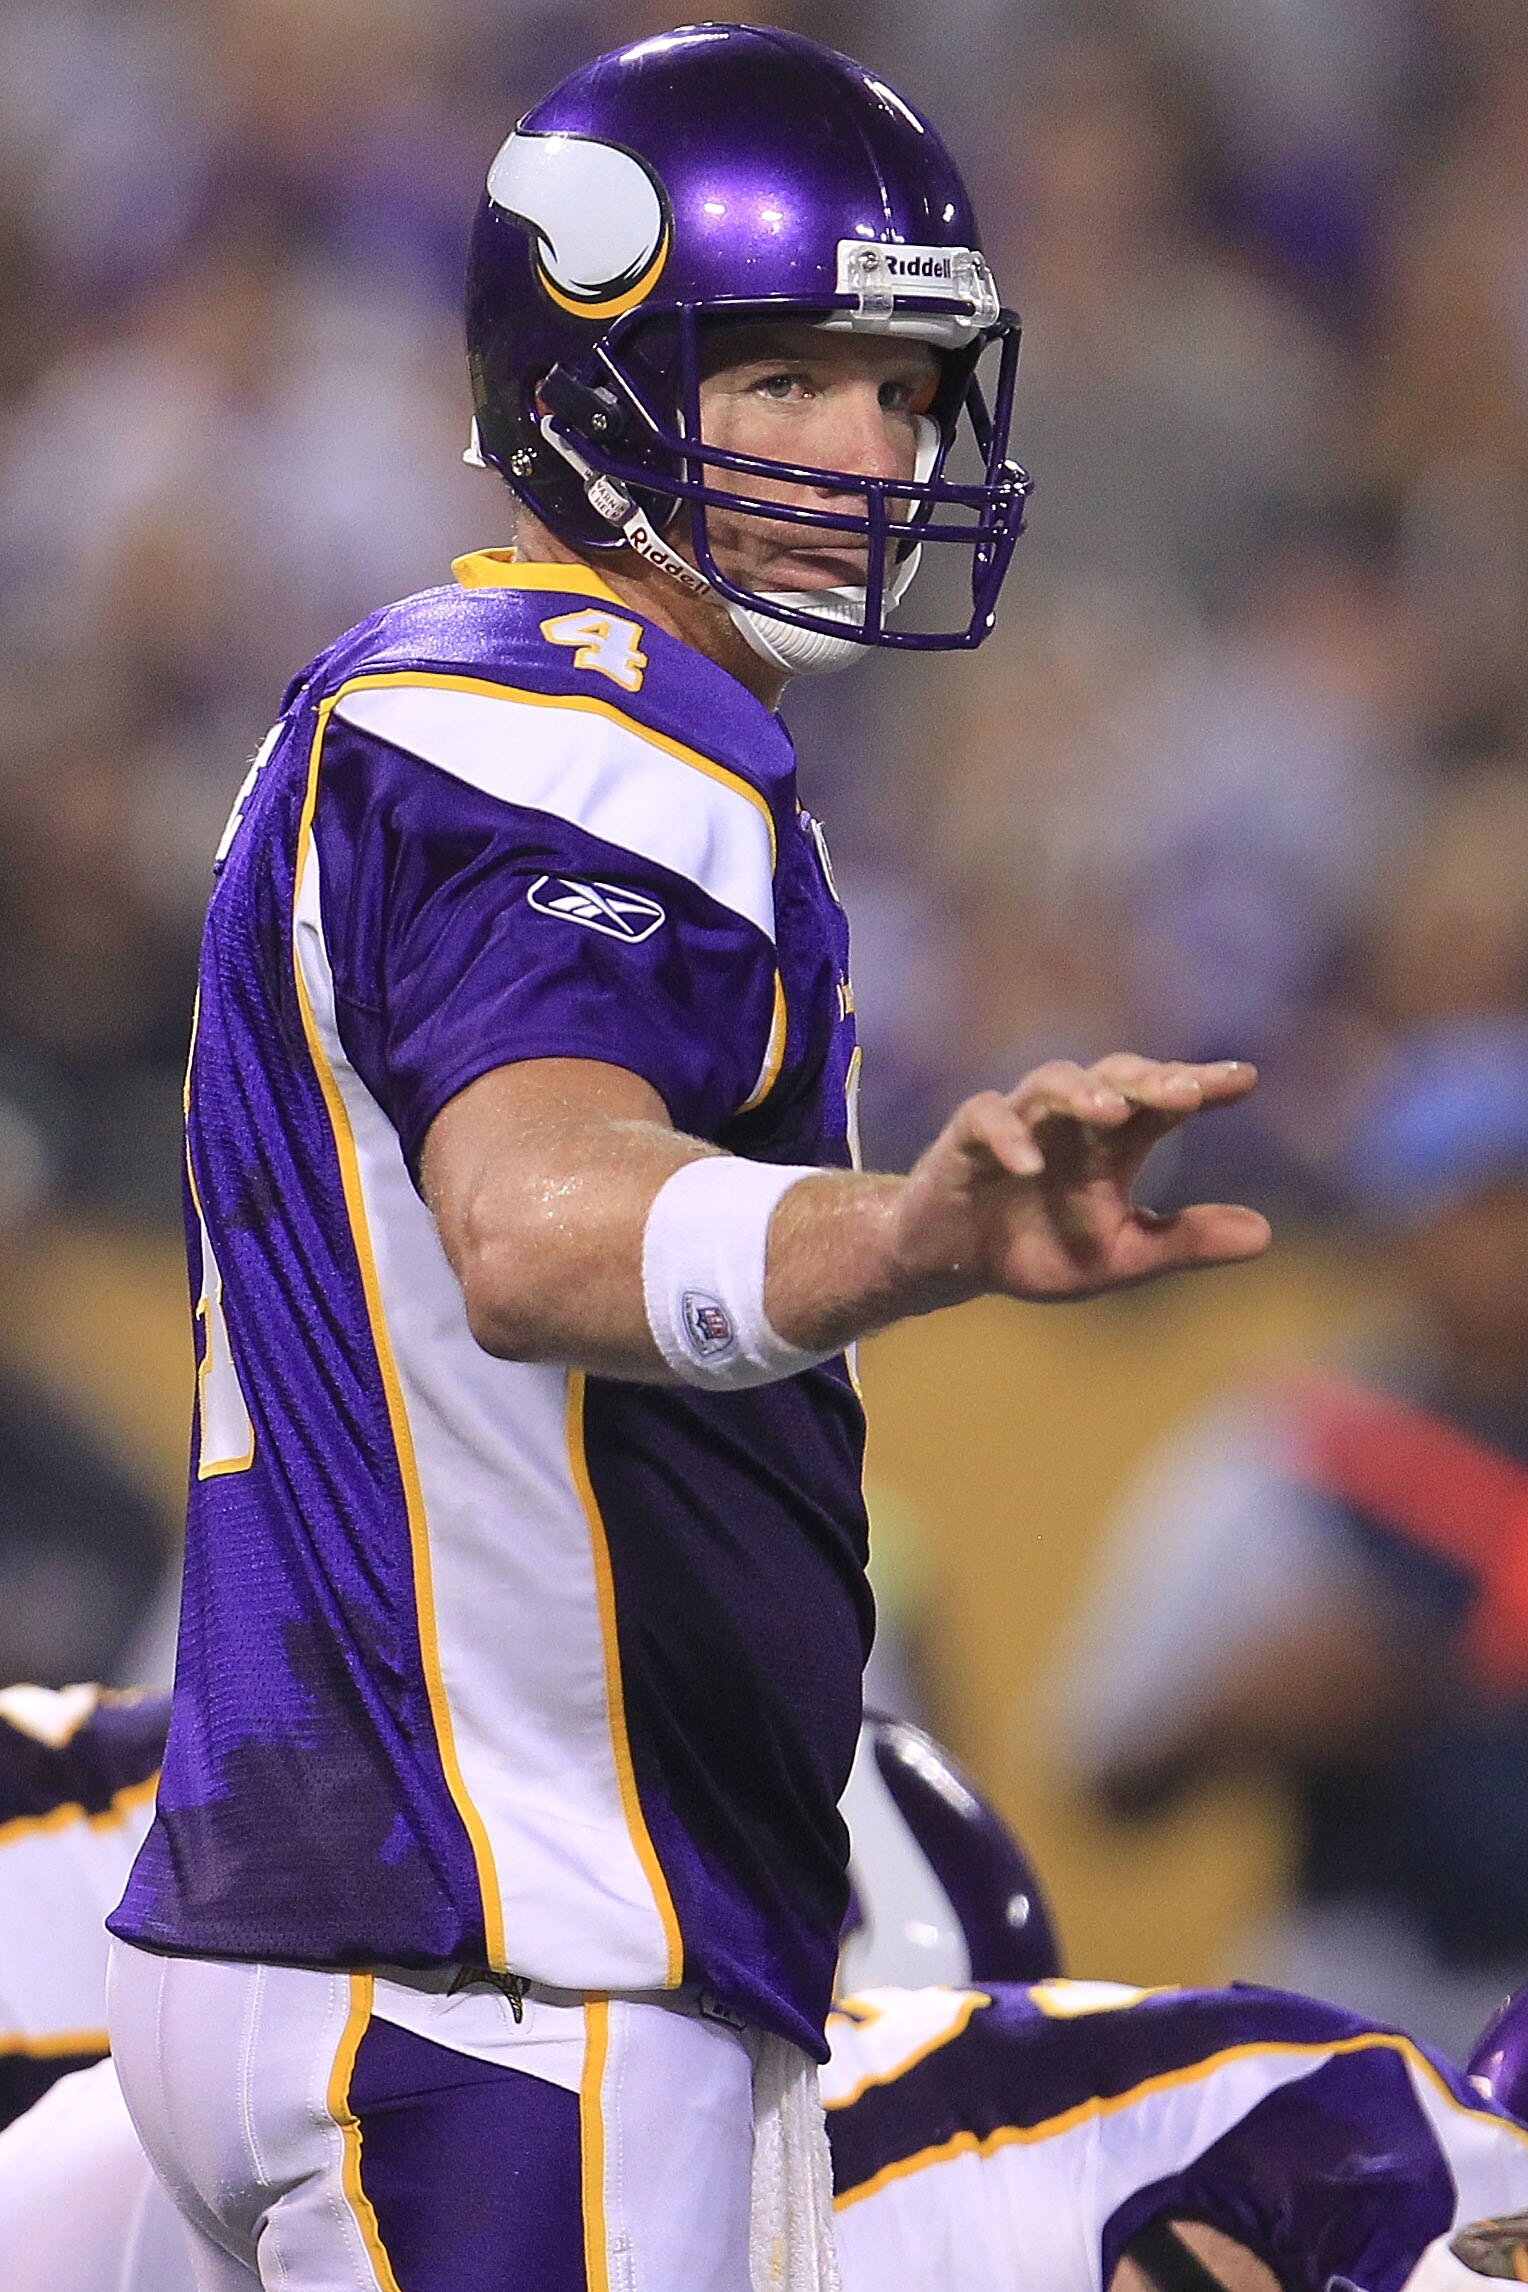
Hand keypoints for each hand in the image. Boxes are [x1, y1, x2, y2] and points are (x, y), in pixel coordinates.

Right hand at [890, 1054, 1269, 1307]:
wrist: (952, 1266)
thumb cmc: (1040, 1249)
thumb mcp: (1119, 1256)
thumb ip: (1183, 1241)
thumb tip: (1265, 1234)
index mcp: (1113, 1144)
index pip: (1162, 1101)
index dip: (1200, 1085)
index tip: (1245, 1080)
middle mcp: (1071, 1122)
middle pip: (1114, 1078)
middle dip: (1150, 1080)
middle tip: (1189, 1092)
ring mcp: (1018, 1123)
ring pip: (1051, 1083)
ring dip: (1082, 1092)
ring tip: (1113, 1110)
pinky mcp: (965, 1139)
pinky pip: (986, 1119)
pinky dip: (1008, 1136)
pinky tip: (1030, 1163)